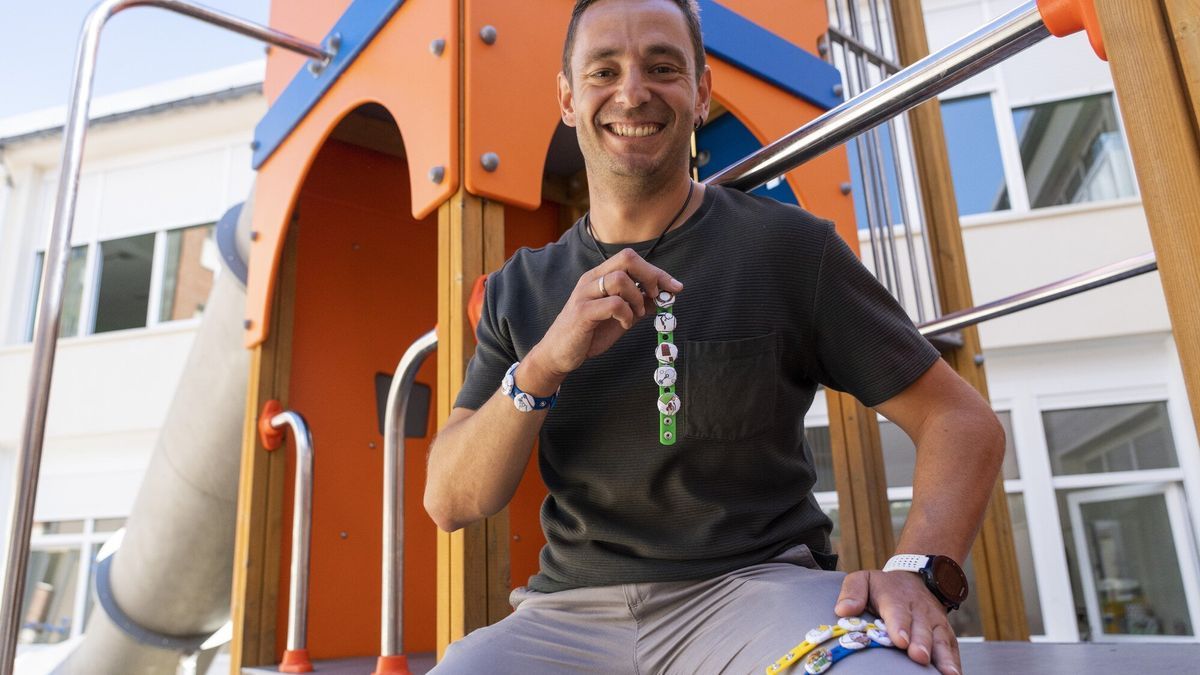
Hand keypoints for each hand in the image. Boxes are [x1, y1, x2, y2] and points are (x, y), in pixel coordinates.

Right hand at [523, 248, 682, 391]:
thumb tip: (663, 298)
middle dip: (651, 276)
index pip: (631, 259)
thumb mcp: (620, 317)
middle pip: (627, 259)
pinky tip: (624, 324)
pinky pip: (614, 304)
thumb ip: (638, 305)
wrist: (558, 354)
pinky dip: (626, 314)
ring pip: (621, 280)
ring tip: (635, 316)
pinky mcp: (582, 312)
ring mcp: (585, 294)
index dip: (656, 271)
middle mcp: (591, 280)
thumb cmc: (588, 334)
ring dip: (637, 299)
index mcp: (599, 276)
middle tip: (656, 297)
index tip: (675, 287)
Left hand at [835, 570, 960, 674]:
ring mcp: (934, 622)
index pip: (897, 611)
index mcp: (895, 597)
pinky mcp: (945, 633)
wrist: (913, 578)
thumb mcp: (863, 580)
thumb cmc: (882, 587)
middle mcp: (919, 610)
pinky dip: (955, 661)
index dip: (899, 625)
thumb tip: (843, 610)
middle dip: (922, 643)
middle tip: (919, 657)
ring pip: (940, 639)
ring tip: (947, 674)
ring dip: (944, 657)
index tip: (900, 640)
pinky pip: (952, 647)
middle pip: (921, 628)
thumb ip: (853, 593)